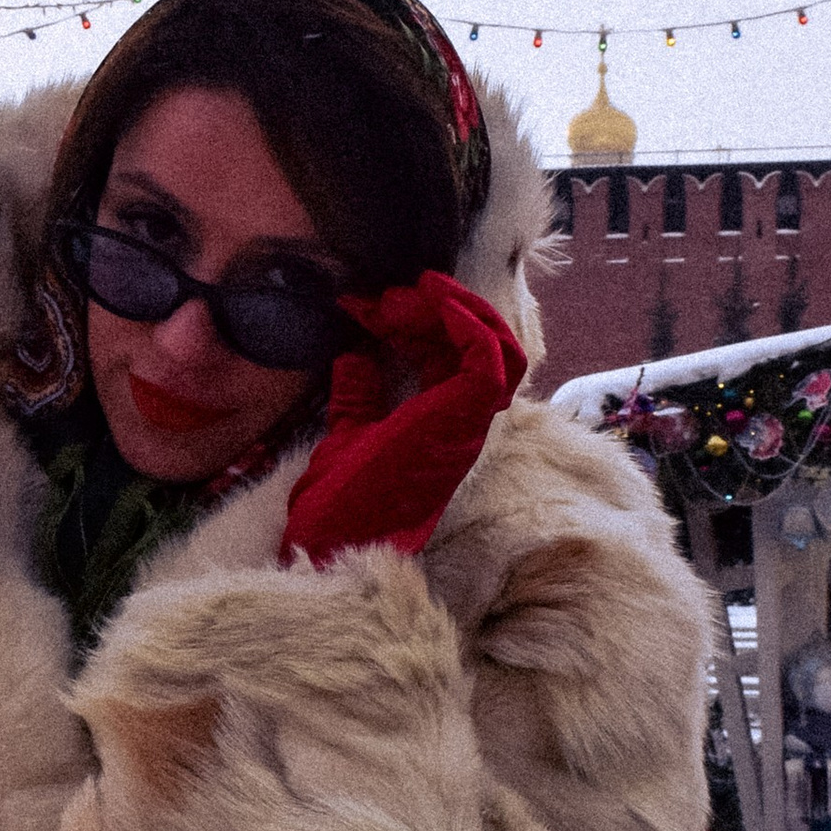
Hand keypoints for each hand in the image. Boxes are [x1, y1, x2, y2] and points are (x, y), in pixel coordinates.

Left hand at [281, 270, 526, 567]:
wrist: (333, 538)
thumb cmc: (340, 502)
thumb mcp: (348, 432)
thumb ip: (359, 396)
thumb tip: (354, 357)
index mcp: (442, 424)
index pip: (451, 357)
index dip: (414, 322)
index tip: (366, 307)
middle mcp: (464, 422)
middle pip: (481, 345)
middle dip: (437, 308)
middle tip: (385, 297)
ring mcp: (466, 421)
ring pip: (498, 346)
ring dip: (456, 308)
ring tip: (411, 293)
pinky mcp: (461, 419)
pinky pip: (488, 359)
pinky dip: (465, 321)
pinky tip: (429, 301)